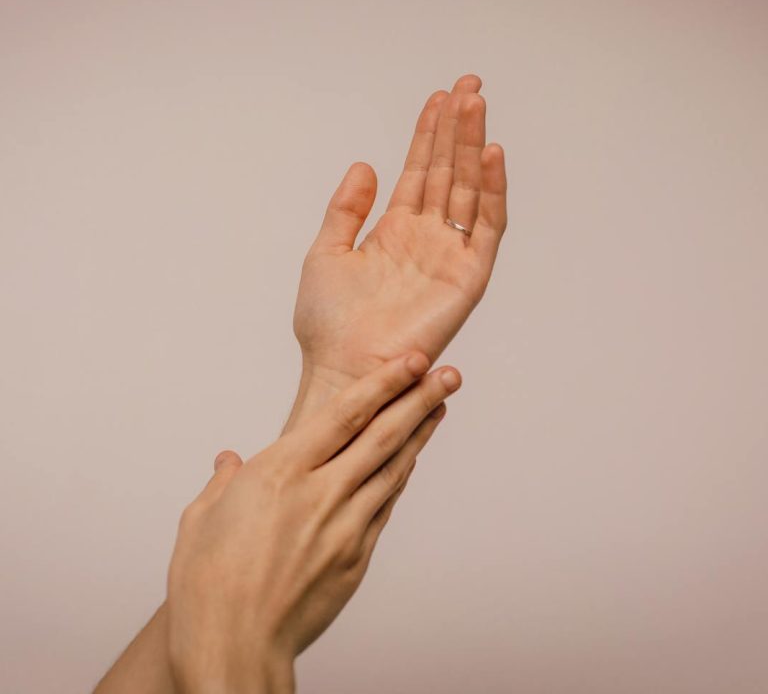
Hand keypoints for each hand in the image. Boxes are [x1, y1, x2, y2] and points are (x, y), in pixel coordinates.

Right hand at [166, 352, 461, 693]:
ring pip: (392, 468)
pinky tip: (410, 461)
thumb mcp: (201, 520)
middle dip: (419, 398)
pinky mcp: (356, 557)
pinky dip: (400, 478)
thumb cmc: (208, 585)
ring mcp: (345, 526)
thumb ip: (222, 482)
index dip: (384, 383)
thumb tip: (229, 461)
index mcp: (281, 472)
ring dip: (419, 433)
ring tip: (440, 406)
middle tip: (448, 373)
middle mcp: (321, 492)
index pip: (346, 414)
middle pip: (382, 435)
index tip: (412, 361)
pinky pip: (385, 507)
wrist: (234, 648)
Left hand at [289, 74, 506, 426]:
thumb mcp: (326, 253)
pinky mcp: (467, 278)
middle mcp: (426, 239)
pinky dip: (492, 191)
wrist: (342, 368)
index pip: (419, 172)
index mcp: (394, 231)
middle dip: (458, 129)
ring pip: (468, 190)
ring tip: (476, 105)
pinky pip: (486, 228)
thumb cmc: (329, 324)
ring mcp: (449, 256)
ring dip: (474, 147)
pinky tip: (492, 155)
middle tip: (469, 85)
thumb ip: (346, 209)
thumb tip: (365, 164)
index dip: (428, 134)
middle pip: (448, 173)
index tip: (439, 97)